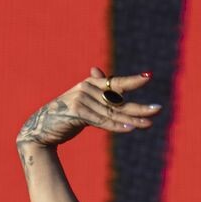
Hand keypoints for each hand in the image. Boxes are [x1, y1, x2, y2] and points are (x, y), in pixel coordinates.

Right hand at [16, 67, 160, 149]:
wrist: (42, 129)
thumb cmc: (65, 117)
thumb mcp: (82, 103)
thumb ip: (94, 92)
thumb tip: (98, 71)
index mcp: (89, 84)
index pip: (114, 83)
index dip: (131, 81)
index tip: (148, 78)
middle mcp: (86, 88)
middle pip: (118, 100)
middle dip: (139, 106)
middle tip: (158, 109)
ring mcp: (81, 98)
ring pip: (112, 113)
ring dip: (131, 120)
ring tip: (149, 123)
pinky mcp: (76, 111)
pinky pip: (101, 120)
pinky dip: (116, 125)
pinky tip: (130, 127)